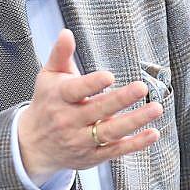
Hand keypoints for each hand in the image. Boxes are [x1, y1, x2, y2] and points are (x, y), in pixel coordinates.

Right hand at [16, 29, 162, 180]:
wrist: (33, 144)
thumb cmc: (47, 103)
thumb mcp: (48, 76)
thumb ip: (60, 54)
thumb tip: (67, 33)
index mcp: (59, 98)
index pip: (75, 91)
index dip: (92, 84)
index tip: (109, 76)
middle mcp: (69, 121)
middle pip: (97, 111)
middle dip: (120, 100)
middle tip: (141, 88)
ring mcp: (81, 140)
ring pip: (109, 132)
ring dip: (134, 121)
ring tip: (156, 109)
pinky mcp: (92, 156)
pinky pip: (115, 151)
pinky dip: (135, 144)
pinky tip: (152, 133)